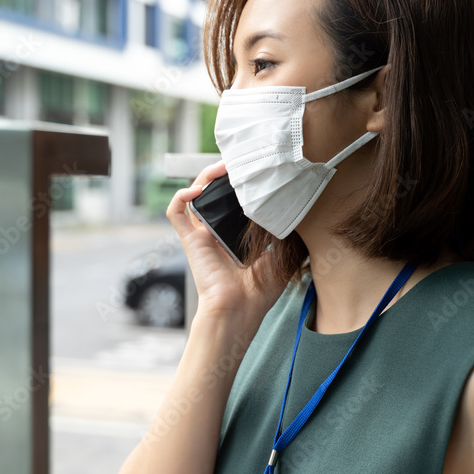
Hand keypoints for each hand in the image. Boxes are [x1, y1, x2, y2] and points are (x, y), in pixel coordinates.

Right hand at [166, 161, 286, 321]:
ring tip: (221, 167)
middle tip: (239, 163)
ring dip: (203, 177)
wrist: (240, 310)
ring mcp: (200, 235)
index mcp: (233, 235)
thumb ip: (285, 233)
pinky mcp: (189, 241)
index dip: (238, 183)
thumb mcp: (280, 256)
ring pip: (193, 195)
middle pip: (212, 192)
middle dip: (222, 173)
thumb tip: (298, 209)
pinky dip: (181, 196)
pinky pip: (175, 213)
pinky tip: (196, 190)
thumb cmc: (259, 292)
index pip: (231, 200)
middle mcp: (214, 232)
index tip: (254, 170)